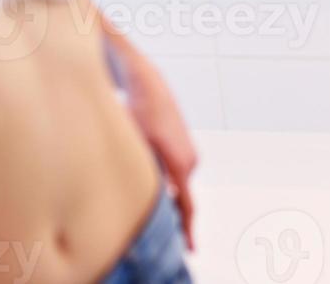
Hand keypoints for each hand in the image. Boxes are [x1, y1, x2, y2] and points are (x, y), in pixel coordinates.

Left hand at [124, 58, 198, 250]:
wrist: (146, 81)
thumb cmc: (139, 109)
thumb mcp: (138, 146)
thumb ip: (146, 177)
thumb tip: (145, 198)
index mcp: (181, 162)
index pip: (187, 205)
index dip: (187, 229)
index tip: (190, 248)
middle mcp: (189, 159)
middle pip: (181, 197)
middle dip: (172, 214)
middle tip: (158, 231)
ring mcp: (188, 151)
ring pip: (177, 183)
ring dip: (167, 194)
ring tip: (151, 199)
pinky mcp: (182, 144)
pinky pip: (177, 171)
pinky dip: (168, 179)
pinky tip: (153, 177)